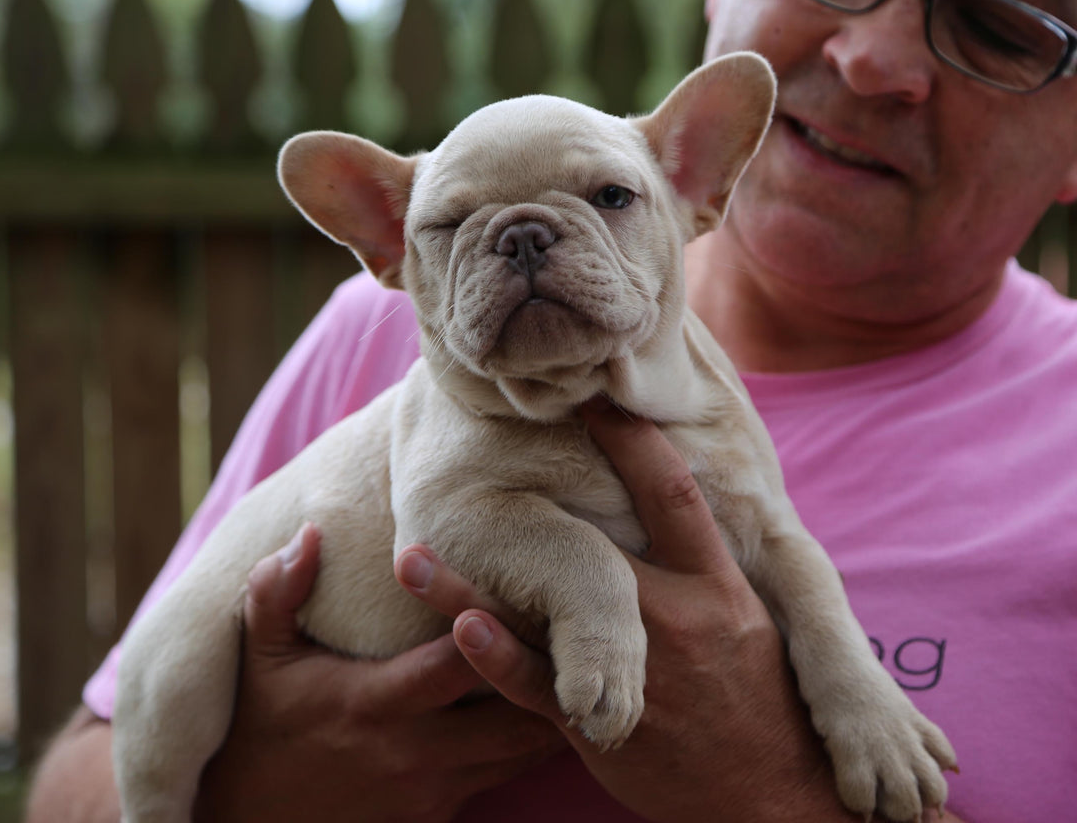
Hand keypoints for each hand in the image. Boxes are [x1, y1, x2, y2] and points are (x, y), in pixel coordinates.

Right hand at [193, 523, 563, 822]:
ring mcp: (432, 789)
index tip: (532, 584)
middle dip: (548, 671)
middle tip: (584, 623)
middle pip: (513, 713)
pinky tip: (549, 701)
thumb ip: (276, 591)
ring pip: (522, 752)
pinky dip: (531, 741)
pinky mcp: (441, 812)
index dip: (498, 625)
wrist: (248, 821)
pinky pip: (506, 776)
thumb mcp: (258, 656)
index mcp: (373, 703)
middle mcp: (413, 752)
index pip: (456, 663)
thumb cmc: (261, 724)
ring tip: (581, 657)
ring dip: (550, 707)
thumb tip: (309, 532)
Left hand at [400, 403, 858, 822]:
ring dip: (471, 587)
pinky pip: (540, 686)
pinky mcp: (599, 721)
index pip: (672, 496)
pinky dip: (498, 659)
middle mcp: (670, 617)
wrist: (770, 792)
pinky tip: (460, 628)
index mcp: (714, 584)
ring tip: (414, 556)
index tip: (593, 400)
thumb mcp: (750, 617)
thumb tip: (669, 497)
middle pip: (589, 549)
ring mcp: (632, 669)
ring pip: (541, 618)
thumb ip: (701, 562)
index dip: (633, 442)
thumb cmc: (758, 694)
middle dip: (538, 501)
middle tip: (473, 458)